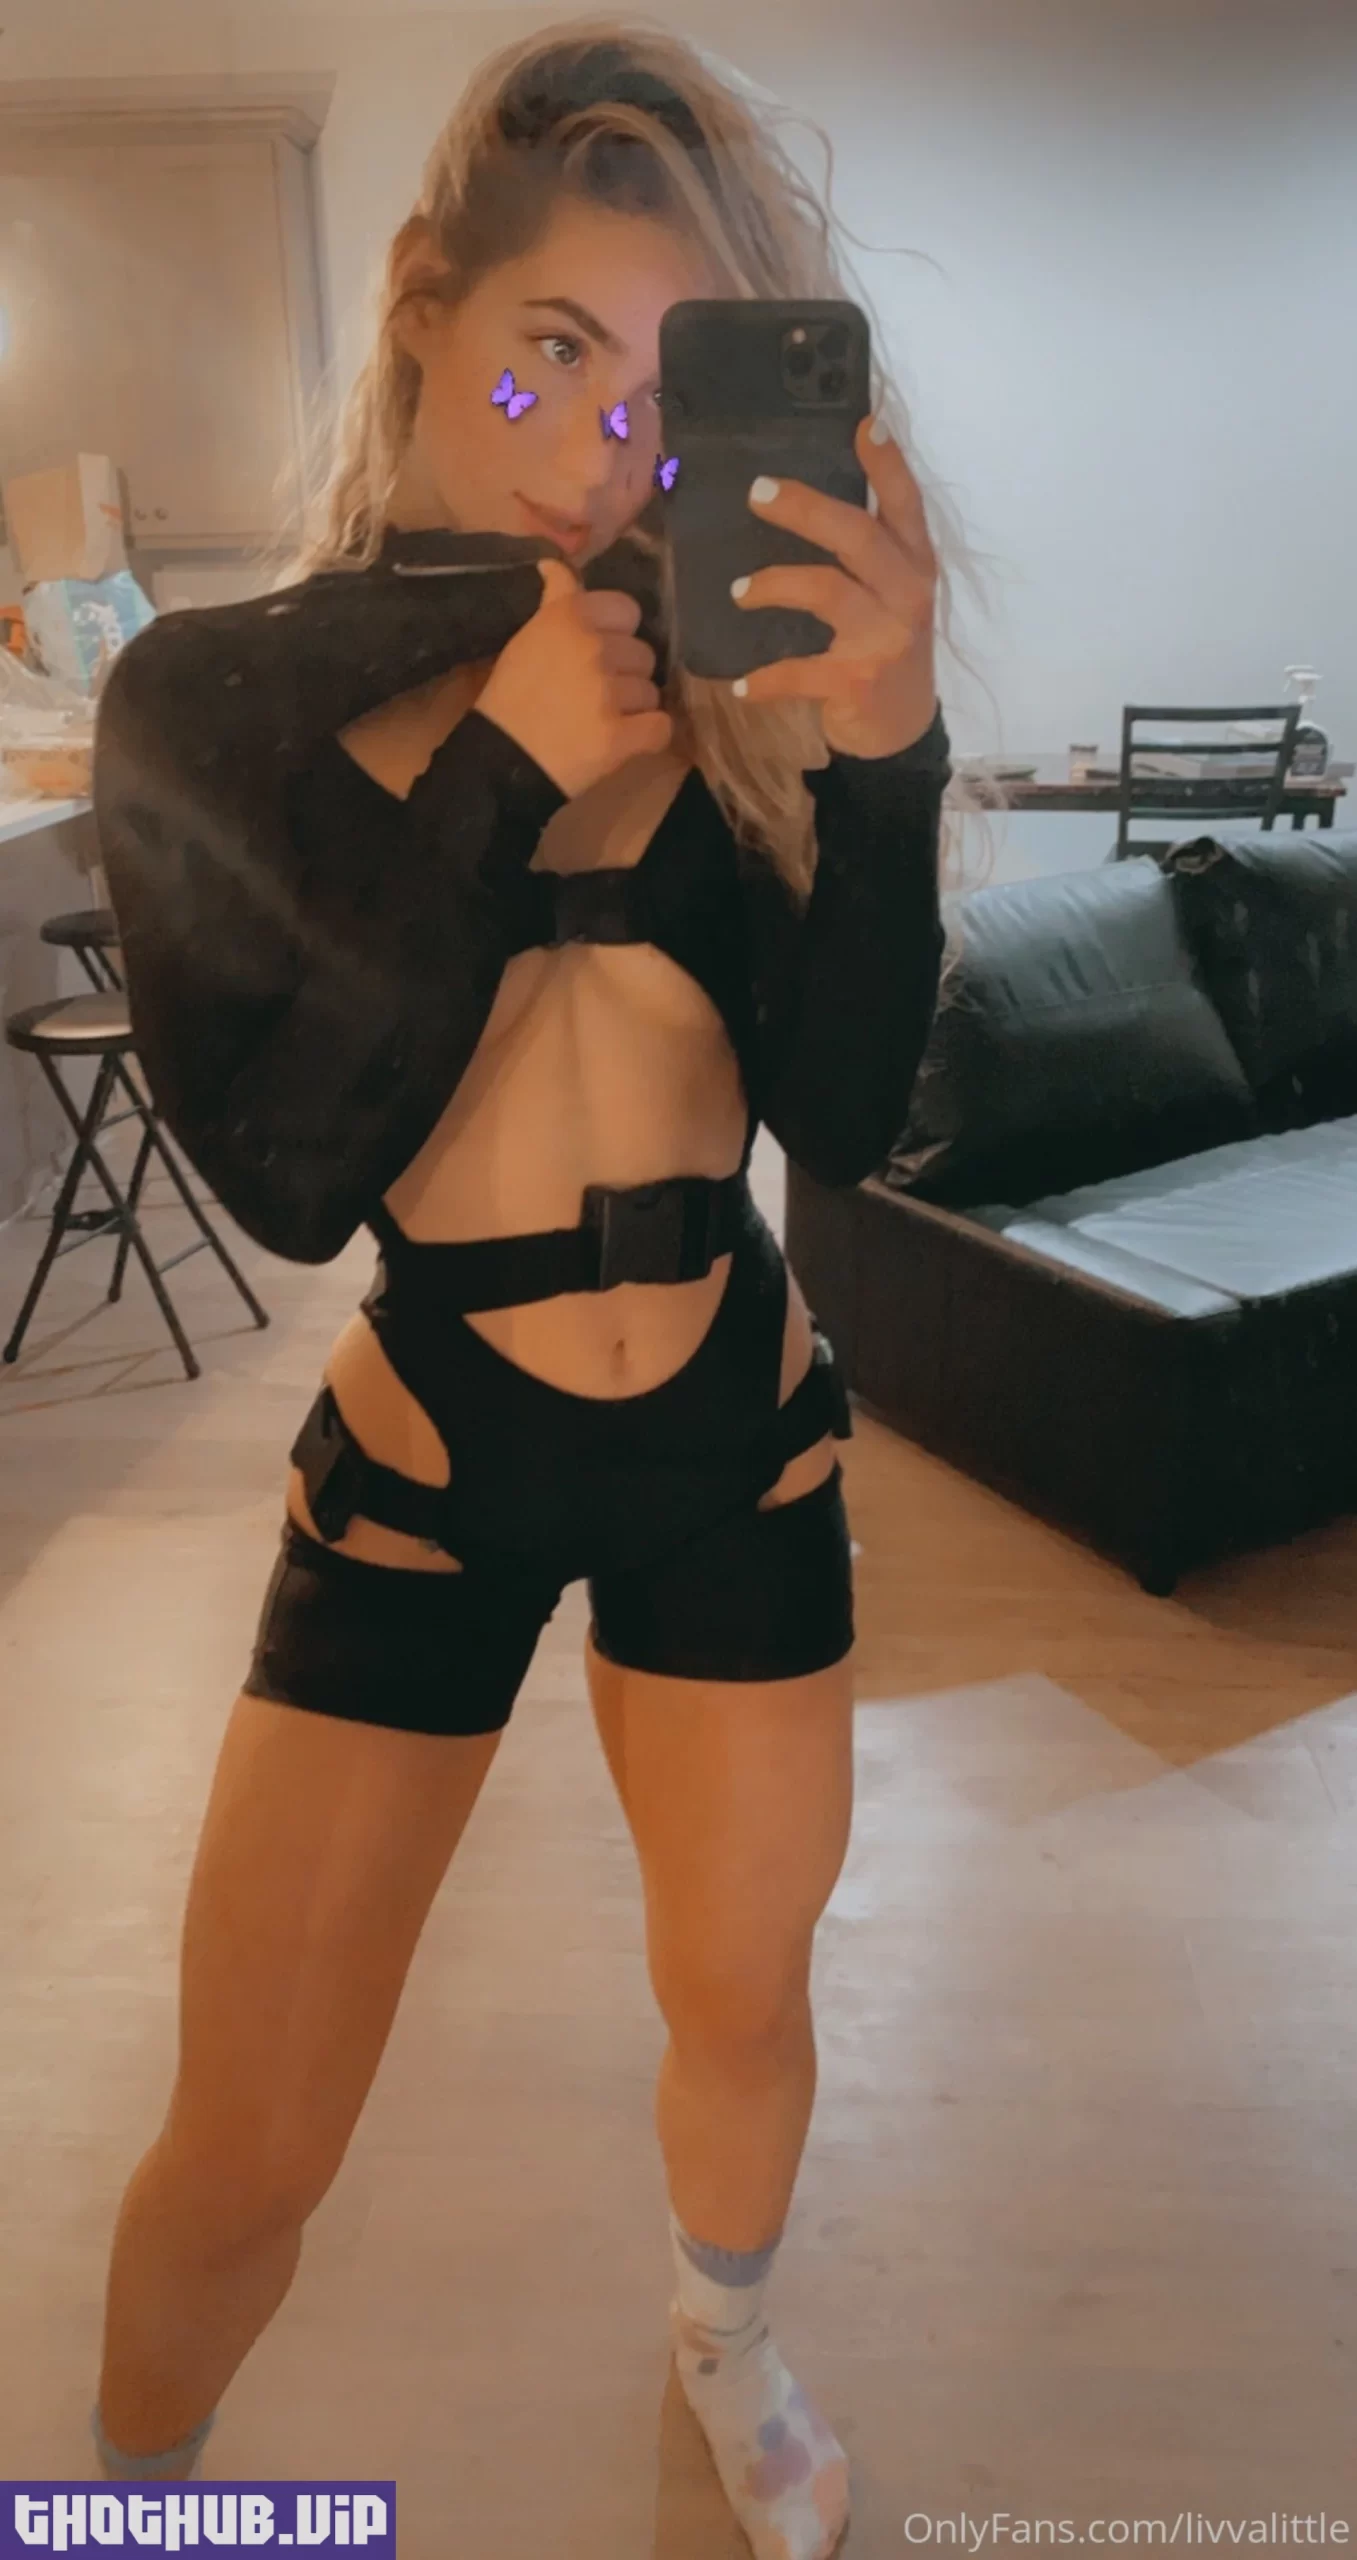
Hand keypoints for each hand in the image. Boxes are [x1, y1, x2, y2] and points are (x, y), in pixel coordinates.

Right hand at [475, 556, 671, 797]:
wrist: (500, 761)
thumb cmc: (510, 697)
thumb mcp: (526, 638)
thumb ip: (555, 601)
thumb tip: (555, 565)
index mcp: (569, 619)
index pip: (627, 609)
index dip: (619, 631)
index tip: (602, 649)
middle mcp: (594, 649)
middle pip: (643, 654)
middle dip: (626, 674)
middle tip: (598, 692)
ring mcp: (609, 695)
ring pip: (651, 692)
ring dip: (634, 707)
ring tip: (603, 720)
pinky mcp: (621, 736)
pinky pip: (660, 727)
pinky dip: (648, 736)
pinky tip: (625, 740)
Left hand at [729, 416, 938, 757]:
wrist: (901, 730)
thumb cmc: (885, 647)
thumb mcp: (892, 594)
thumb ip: (869, 551)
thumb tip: (803, 495)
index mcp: (916, 564)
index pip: (906, 505)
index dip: (888, 465)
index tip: (865, 424)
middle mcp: (908, 593)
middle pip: (858, 535)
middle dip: (806, 509)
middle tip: (757, 493)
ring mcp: (886, 638)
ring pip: (826, 590)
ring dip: (773, 585)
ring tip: (739, 593)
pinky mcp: (858, 681)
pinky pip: (800, 671)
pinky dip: (765, 680)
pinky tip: (741, 686)